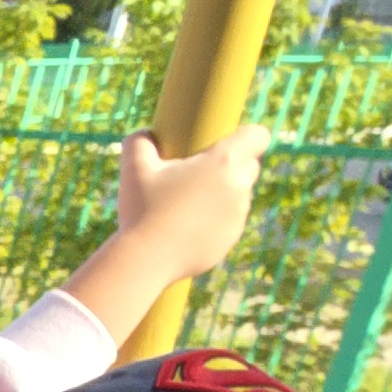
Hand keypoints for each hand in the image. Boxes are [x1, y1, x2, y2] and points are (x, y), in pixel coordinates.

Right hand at [114, 123, 267, 284]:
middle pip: (250, 165)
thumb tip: (145, 133)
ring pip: (238, 196)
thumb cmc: (142, 209)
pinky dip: (212, 222)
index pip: (257, 136)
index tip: (228, 142)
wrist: (145, 259)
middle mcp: (239, 186)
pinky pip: (228, 222)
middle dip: (230, 166)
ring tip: (184, 206)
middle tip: (196, 174)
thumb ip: (139, 141)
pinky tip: (184, 229)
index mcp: (222, 162)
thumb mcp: (133, 169)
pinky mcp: (231, 238)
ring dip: (219, 195)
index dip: (246, 135)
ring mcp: (238, 215)